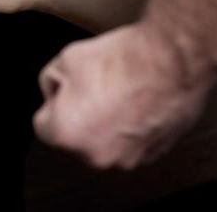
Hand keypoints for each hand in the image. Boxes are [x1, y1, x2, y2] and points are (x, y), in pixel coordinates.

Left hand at [33, 22, 216, 168]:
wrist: (172, 59)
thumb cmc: (125, 59)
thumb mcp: (67, 58)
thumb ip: (51, 81)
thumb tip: (55, 89)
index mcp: (67, 134)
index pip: (43, 124)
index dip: (56, 100)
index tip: (69, 88)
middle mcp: (97, 155)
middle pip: (76, 136)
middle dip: (80, 114)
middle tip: (97, 86)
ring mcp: (128, 157)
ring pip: (105, 141)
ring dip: (108, 122)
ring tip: (121, 90)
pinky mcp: (154, 153)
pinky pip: (132, 142)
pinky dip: (133, 126)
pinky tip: (138, 101)